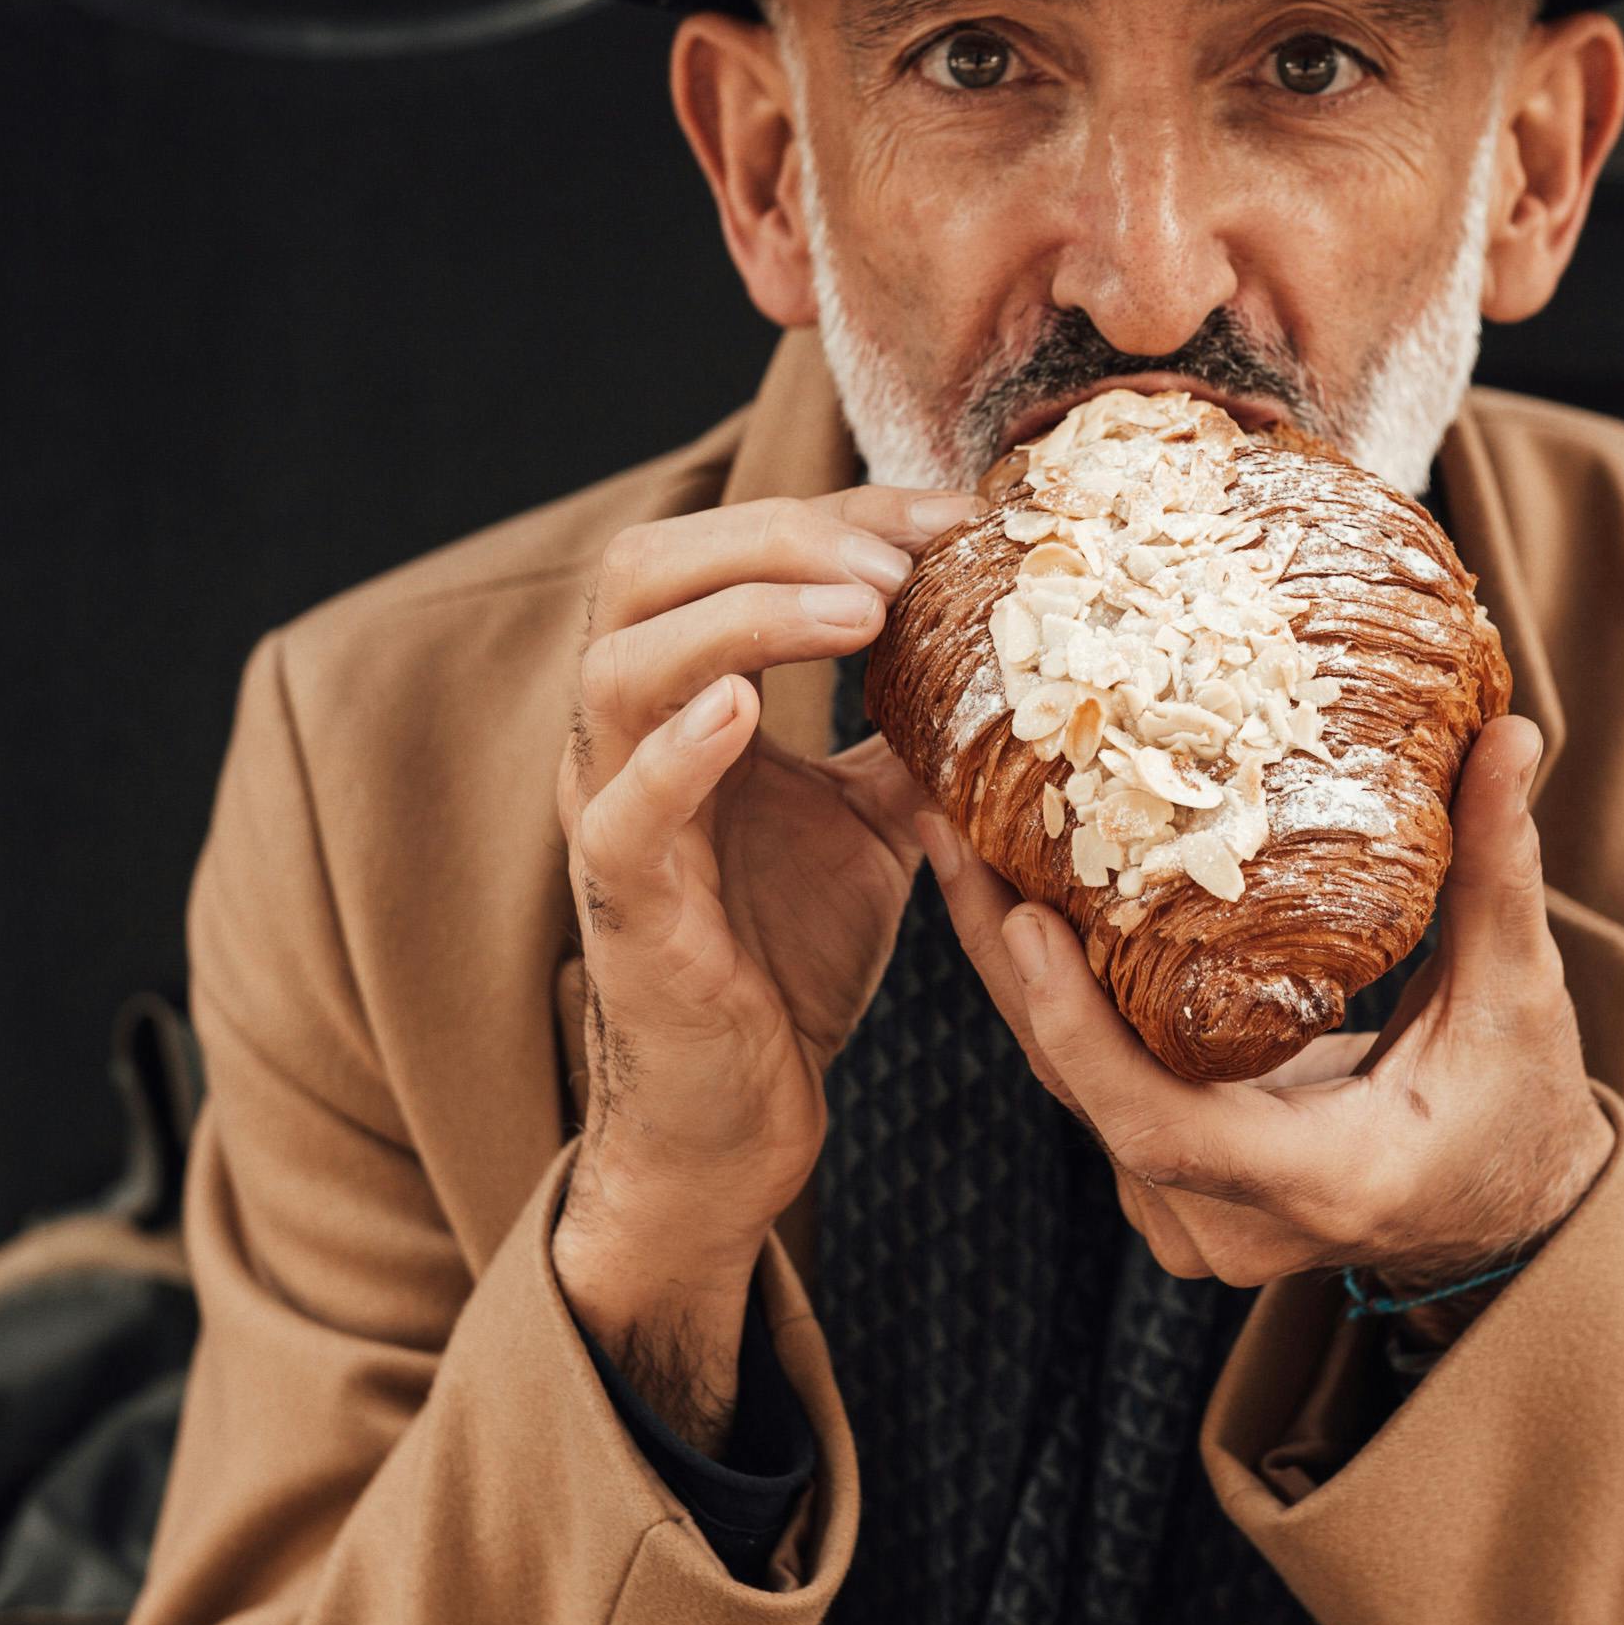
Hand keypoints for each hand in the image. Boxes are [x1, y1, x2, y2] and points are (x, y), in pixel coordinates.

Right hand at [552, 483, 976, 1427]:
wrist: (739, 1108)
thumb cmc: (784, 955)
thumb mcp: (871, 821)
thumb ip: (908, 738)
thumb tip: (1010, 663)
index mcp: (682, 696)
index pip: (729, 551)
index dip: (838, 516)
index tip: (951, 518)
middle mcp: (627, 736)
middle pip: (644, 570)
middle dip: (775, 538)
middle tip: (897, 562)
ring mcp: (614, 815)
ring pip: (624, 667)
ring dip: (744, 617)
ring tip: (860, 613)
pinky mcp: (625, 907)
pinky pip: (623, 812)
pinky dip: (675, 751)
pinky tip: (744, 709)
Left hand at [904, 715, 1611, 1298]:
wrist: (1499, 1216)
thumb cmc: (1516, 1111)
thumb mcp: (1517, 998)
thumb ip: (1502, 873)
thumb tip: (1514, 735)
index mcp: (1321, 1182)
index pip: (1163, 1129)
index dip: (1082, 1033)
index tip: (1030, 924)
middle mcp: (1229, 1219)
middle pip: (1084, 1093)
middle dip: (1009, 964)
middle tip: (954, 828)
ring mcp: (1185, 1211)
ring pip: (1068, 1088)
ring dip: (1009, 970)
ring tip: (957, 837)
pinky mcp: (1162, 1182)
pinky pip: (1083, 1085)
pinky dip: (1045, 995)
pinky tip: (1010, 895)